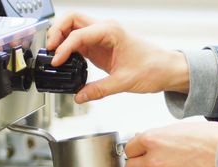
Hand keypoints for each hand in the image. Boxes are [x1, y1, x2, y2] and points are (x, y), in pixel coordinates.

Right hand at [47, 13, 189, 102]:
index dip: (63, 48)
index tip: (56, 61)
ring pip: (74, 27)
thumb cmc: (154, 68)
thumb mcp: (124, 82)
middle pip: (71, 20)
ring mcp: (103, 36)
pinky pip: (80, 40)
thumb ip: (99, 90)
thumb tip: (80, 96)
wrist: (167, 70)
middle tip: (50, 50)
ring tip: (54, 54)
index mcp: (111, 31)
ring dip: (61, 37)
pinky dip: (69, 47)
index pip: (78, 35)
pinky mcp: (102, 46)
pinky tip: (66, 60)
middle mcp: (105, 29)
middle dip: (56, 32)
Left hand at [124, 121, 217, 166]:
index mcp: (153, 139)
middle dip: (140, 166)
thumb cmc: (212, 139)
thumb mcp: (181, 128)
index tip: (141, 152)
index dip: (137, 150)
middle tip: (151, 163)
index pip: (129, 148)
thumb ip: (159, 136)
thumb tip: (144, 141)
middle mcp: (154, 160)